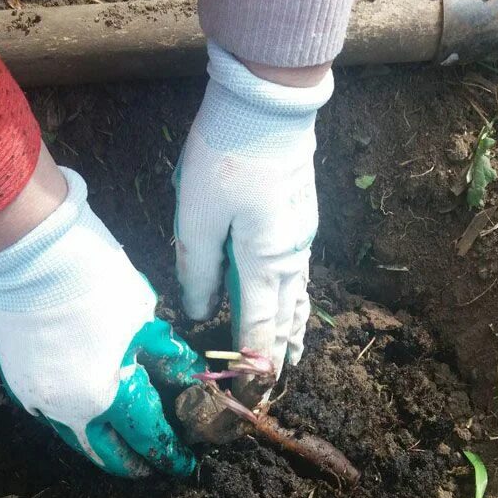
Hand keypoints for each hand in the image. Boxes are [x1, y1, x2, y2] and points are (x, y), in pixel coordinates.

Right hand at [0, 167, 203, 477]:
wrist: (27, 255)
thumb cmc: (94, 280)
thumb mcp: (144, 318)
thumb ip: (166, 357)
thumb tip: (187, 376)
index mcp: (110, 395)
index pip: (148, 437)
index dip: (169, 452)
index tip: (184, 461)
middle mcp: (71, 411)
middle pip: (107, 454)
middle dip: (134, 464)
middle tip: (152, 465)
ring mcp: (40, 402)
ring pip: (76, 441)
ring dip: (102, 448)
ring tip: (122, 448)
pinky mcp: (19, 387)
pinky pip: (52, 418)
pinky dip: (76, 424)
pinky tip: (89, 417)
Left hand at [174, 43, 333, 373]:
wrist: (269, 103)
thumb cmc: (227, 156)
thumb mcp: (196, 217)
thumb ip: (197, 271)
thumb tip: (200, 314)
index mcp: (263, 263)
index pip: (260, 329)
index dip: (255, 365)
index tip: (253, 393)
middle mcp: (289, 259)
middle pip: (287, 319)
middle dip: (280, 355)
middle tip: (275, 383)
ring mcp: (301, 238)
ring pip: (299, 299)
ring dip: (294, 330)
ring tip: (293, 354)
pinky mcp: (300, 219)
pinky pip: (300, 276)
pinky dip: (296, 302)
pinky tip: (292, 303)